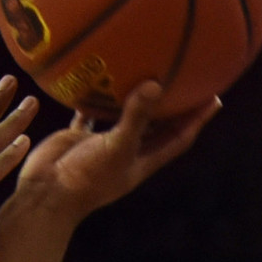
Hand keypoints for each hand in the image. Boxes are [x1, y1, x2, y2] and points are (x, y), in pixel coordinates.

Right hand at [14, 80, 218, 222]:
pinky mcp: (79, 138)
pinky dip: (94, 96)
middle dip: (172, 104)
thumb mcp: (116, 147)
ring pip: (124, 116)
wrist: (46, 194)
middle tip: (186, 75)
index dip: (197, 119)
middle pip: (157, 125)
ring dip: (135, 96)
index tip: (215, 97)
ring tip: (147, 67)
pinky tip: (98, 73)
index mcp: (142, 161)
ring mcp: (102, 145)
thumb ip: (136, 117)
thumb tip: (156, 84)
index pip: (178, 137)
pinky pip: (90, 112)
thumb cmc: (85, 178)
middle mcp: (126, 152)